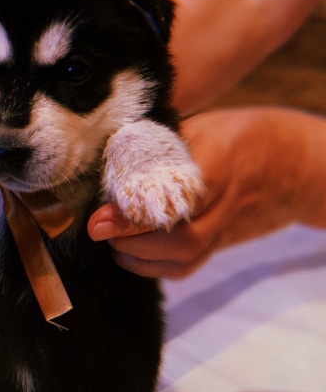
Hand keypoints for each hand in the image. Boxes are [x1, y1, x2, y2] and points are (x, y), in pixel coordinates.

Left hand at [88, 108, 312, 278]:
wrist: (294, 164)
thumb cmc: (240, 134)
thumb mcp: (205, 124)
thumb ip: (163, 143)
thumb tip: (110, 159)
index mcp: (220, 159)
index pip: (175, 192)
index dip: (135, 211)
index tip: (98, 219)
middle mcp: (226, 199)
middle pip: (180, 236)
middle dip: (131, 238)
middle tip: (98, 228)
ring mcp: (227, 226)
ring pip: (185, 257)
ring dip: (139, 256)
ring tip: (110, 241)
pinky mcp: (223, 242)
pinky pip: (189, 266)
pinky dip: (154, 267)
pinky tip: (128, 255)